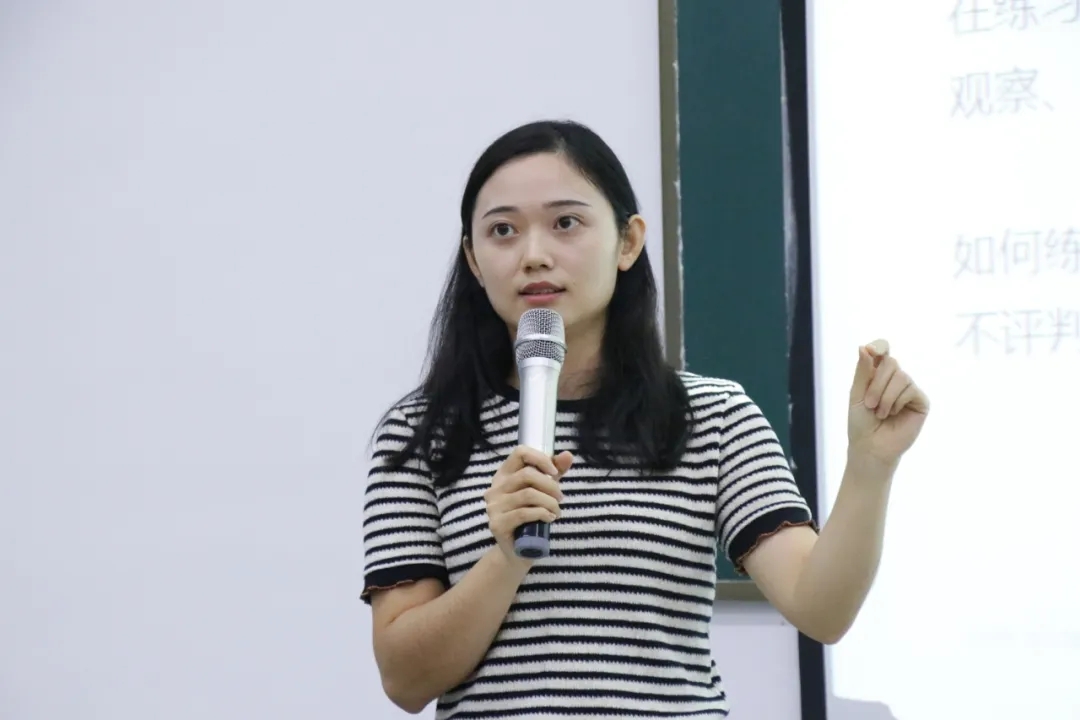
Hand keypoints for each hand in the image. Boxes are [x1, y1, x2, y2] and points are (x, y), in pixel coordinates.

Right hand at [484, 446, 573, 564]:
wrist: (518, 550)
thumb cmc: (531, 517)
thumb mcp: (544, 491)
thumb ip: (554, 472)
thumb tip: (568, 454)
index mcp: (504, 475)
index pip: (520, 453)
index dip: (540, 458)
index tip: (555, 473)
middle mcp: (495, 488)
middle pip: (527, 474)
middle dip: (550, 485)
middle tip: (560, 498)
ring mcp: (493, 507)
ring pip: (528, 494)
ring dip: (550, 502)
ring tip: (556, 511)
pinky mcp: (497, 524)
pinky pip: (524, 513)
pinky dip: (542, 514)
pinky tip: (549, 519)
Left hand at [848, 339, 929, 467]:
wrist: (870, 446)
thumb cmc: (861, 422)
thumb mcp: (856, 394)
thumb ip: (862, 371)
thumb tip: (864, 347)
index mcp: (877, 373)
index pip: (883, 349)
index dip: (879, 346)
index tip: (871, 351)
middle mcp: (895, 378)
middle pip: (891, 362)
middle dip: (876, 384)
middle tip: (869, 404)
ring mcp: (909, 389)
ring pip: (901, 376)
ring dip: (885, 396)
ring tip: (880, 413)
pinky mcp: (920, 401)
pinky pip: (911, 389)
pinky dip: (897, 402)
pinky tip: (893, 414)